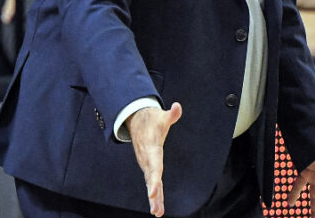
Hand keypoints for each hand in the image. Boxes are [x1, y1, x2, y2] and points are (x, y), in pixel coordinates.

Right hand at [126, 102, 182, 216]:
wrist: (138, 122)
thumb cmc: (152, 121)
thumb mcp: (161, 117)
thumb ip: (171, 114)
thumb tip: (177, 107)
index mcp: (152, 150)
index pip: (154, 166)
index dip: (154, 179)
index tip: (153, 192)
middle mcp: (147, 160)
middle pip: (151, 180)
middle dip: (154, 194)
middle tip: (156, 210)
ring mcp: (147, 165)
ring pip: (151, 184)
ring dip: (155, 199)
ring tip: (158, 213)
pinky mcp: (149, 168)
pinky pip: (152, 183)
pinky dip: (156, 196)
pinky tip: (158, 209)